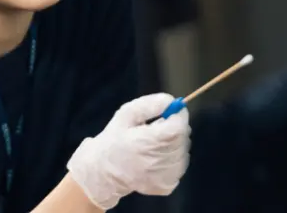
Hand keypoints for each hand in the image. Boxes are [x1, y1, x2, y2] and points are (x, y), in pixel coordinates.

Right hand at [66, 93, 190, 209]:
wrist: (103, 172)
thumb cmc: (114, 139)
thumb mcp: (126, 115)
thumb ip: (149, 105)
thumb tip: (171, 101)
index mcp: (146, 142)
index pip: (178, 127)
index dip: (178, 115)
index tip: (172, 109)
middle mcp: (158, 162)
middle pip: (182, 138)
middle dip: (175, 128)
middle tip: (157, 128)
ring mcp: (165, 176)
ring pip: (183, 150)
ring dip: (174, 143)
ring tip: (153, 144)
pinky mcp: (168, 186)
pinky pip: (180, 164)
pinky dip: (172, 157)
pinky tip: (155, 157)